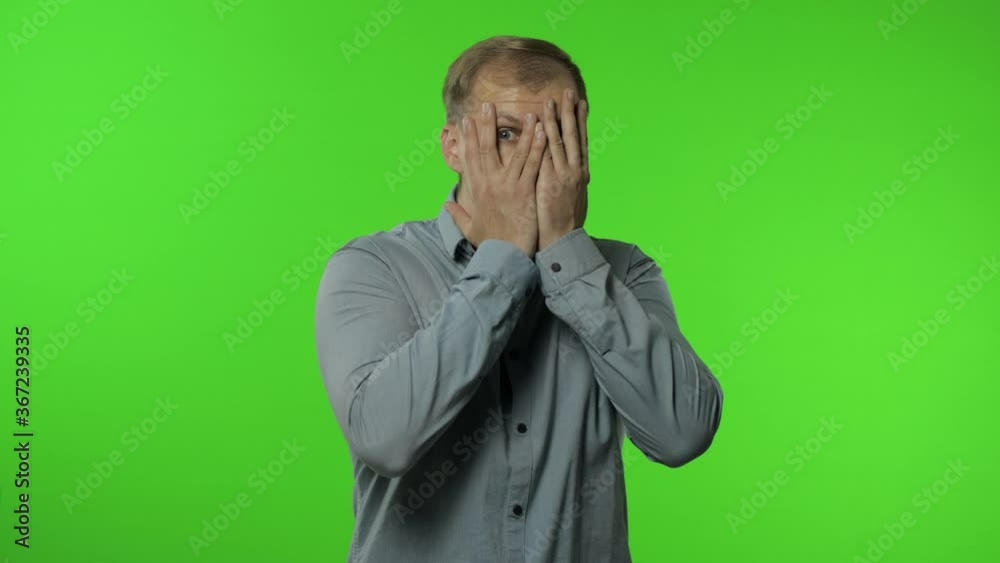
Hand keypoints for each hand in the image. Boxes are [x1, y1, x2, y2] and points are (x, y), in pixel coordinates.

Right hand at [443, 102, 548, 257]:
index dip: (468, 138)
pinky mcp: (525, 191)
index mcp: (477, 189)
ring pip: (514, 152)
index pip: (470, 157)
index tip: (466, 121)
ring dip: (520, 131)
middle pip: (487, 148)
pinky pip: (532, 164)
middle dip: (486, 125)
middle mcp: (490, 183)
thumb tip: (446, 205)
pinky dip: (537, 146)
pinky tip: (542, 131)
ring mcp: (508, 186)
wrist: (505, 255)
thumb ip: (457, 214)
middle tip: (487, 105)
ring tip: (525, 113)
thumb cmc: (489, 243)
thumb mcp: (469, 228)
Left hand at [536, 88, 588, 250]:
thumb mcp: (574, 198)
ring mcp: (564, 174)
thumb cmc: (565, 222)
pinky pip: (546, 154)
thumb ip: (573, 182)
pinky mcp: (551, 181)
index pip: (581, 141)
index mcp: (580, 173)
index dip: (581, 121)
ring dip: (555, 119)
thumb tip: (578, 173)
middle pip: (573, 135)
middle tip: (568, 91)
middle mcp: (575, 170)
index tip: (582, 103)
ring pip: (560, 141)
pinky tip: (541, 123)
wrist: (562, 239)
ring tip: (551, 99)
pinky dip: (545, 137)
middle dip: (571, 112)